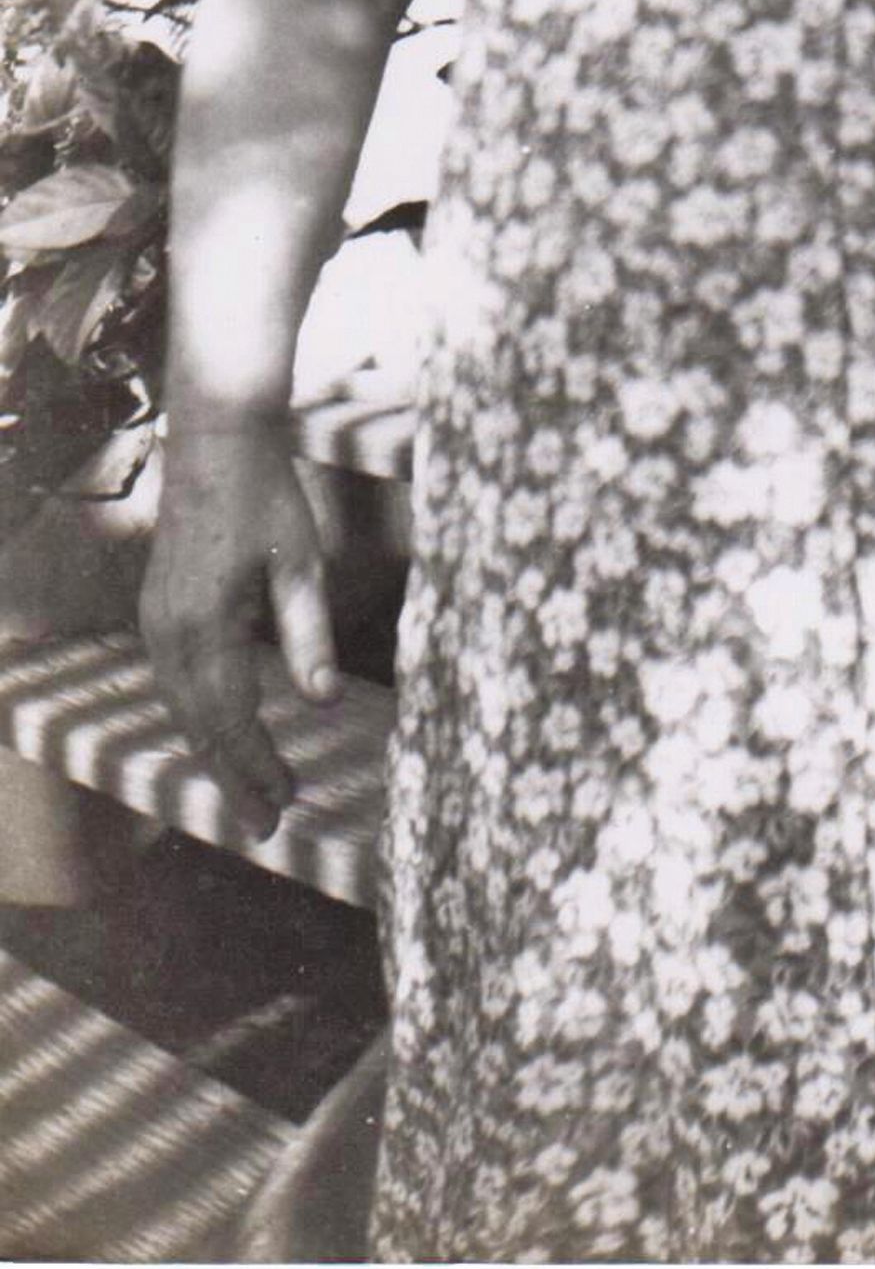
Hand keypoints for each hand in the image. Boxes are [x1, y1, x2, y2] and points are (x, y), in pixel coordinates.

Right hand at [140, 414, 338, 839]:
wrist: (216, 443)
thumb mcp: (300, 563)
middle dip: (234, 777)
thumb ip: (309, 636)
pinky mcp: (157, 610)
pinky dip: (198, 717)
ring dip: (214, 752)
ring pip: (182, 709)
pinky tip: (222, 733)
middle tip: (267, 825)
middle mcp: (170, 633)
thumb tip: (323, 703)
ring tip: (249, 791)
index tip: (287, 803)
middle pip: (201, 727)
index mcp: (207, 627)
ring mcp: (156, 622)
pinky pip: (174, 683)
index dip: (259, 767)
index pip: (232, 720)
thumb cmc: (266, 496)